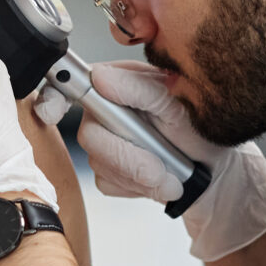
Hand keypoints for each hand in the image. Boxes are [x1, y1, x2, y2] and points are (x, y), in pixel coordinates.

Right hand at [72, 63, 265, 262]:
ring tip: (169, 173)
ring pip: (100, 164)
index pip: (74, 83)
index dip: (53, 95)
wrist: (215, 173)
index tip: (50, 110)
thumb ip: (139, 91)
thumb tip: (101, 77)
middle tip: (161, 167)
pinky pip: (108, 183)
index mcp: (120, 85)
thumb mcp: (179, 105)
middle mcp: (107, 111)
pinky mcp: (110, 170)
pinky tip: (157, 180)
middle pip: (90, 136)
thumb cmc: (201, 131)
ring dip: (139, 176)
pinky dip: (136, 187)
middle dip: (128, 158)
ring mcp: (106, 142)